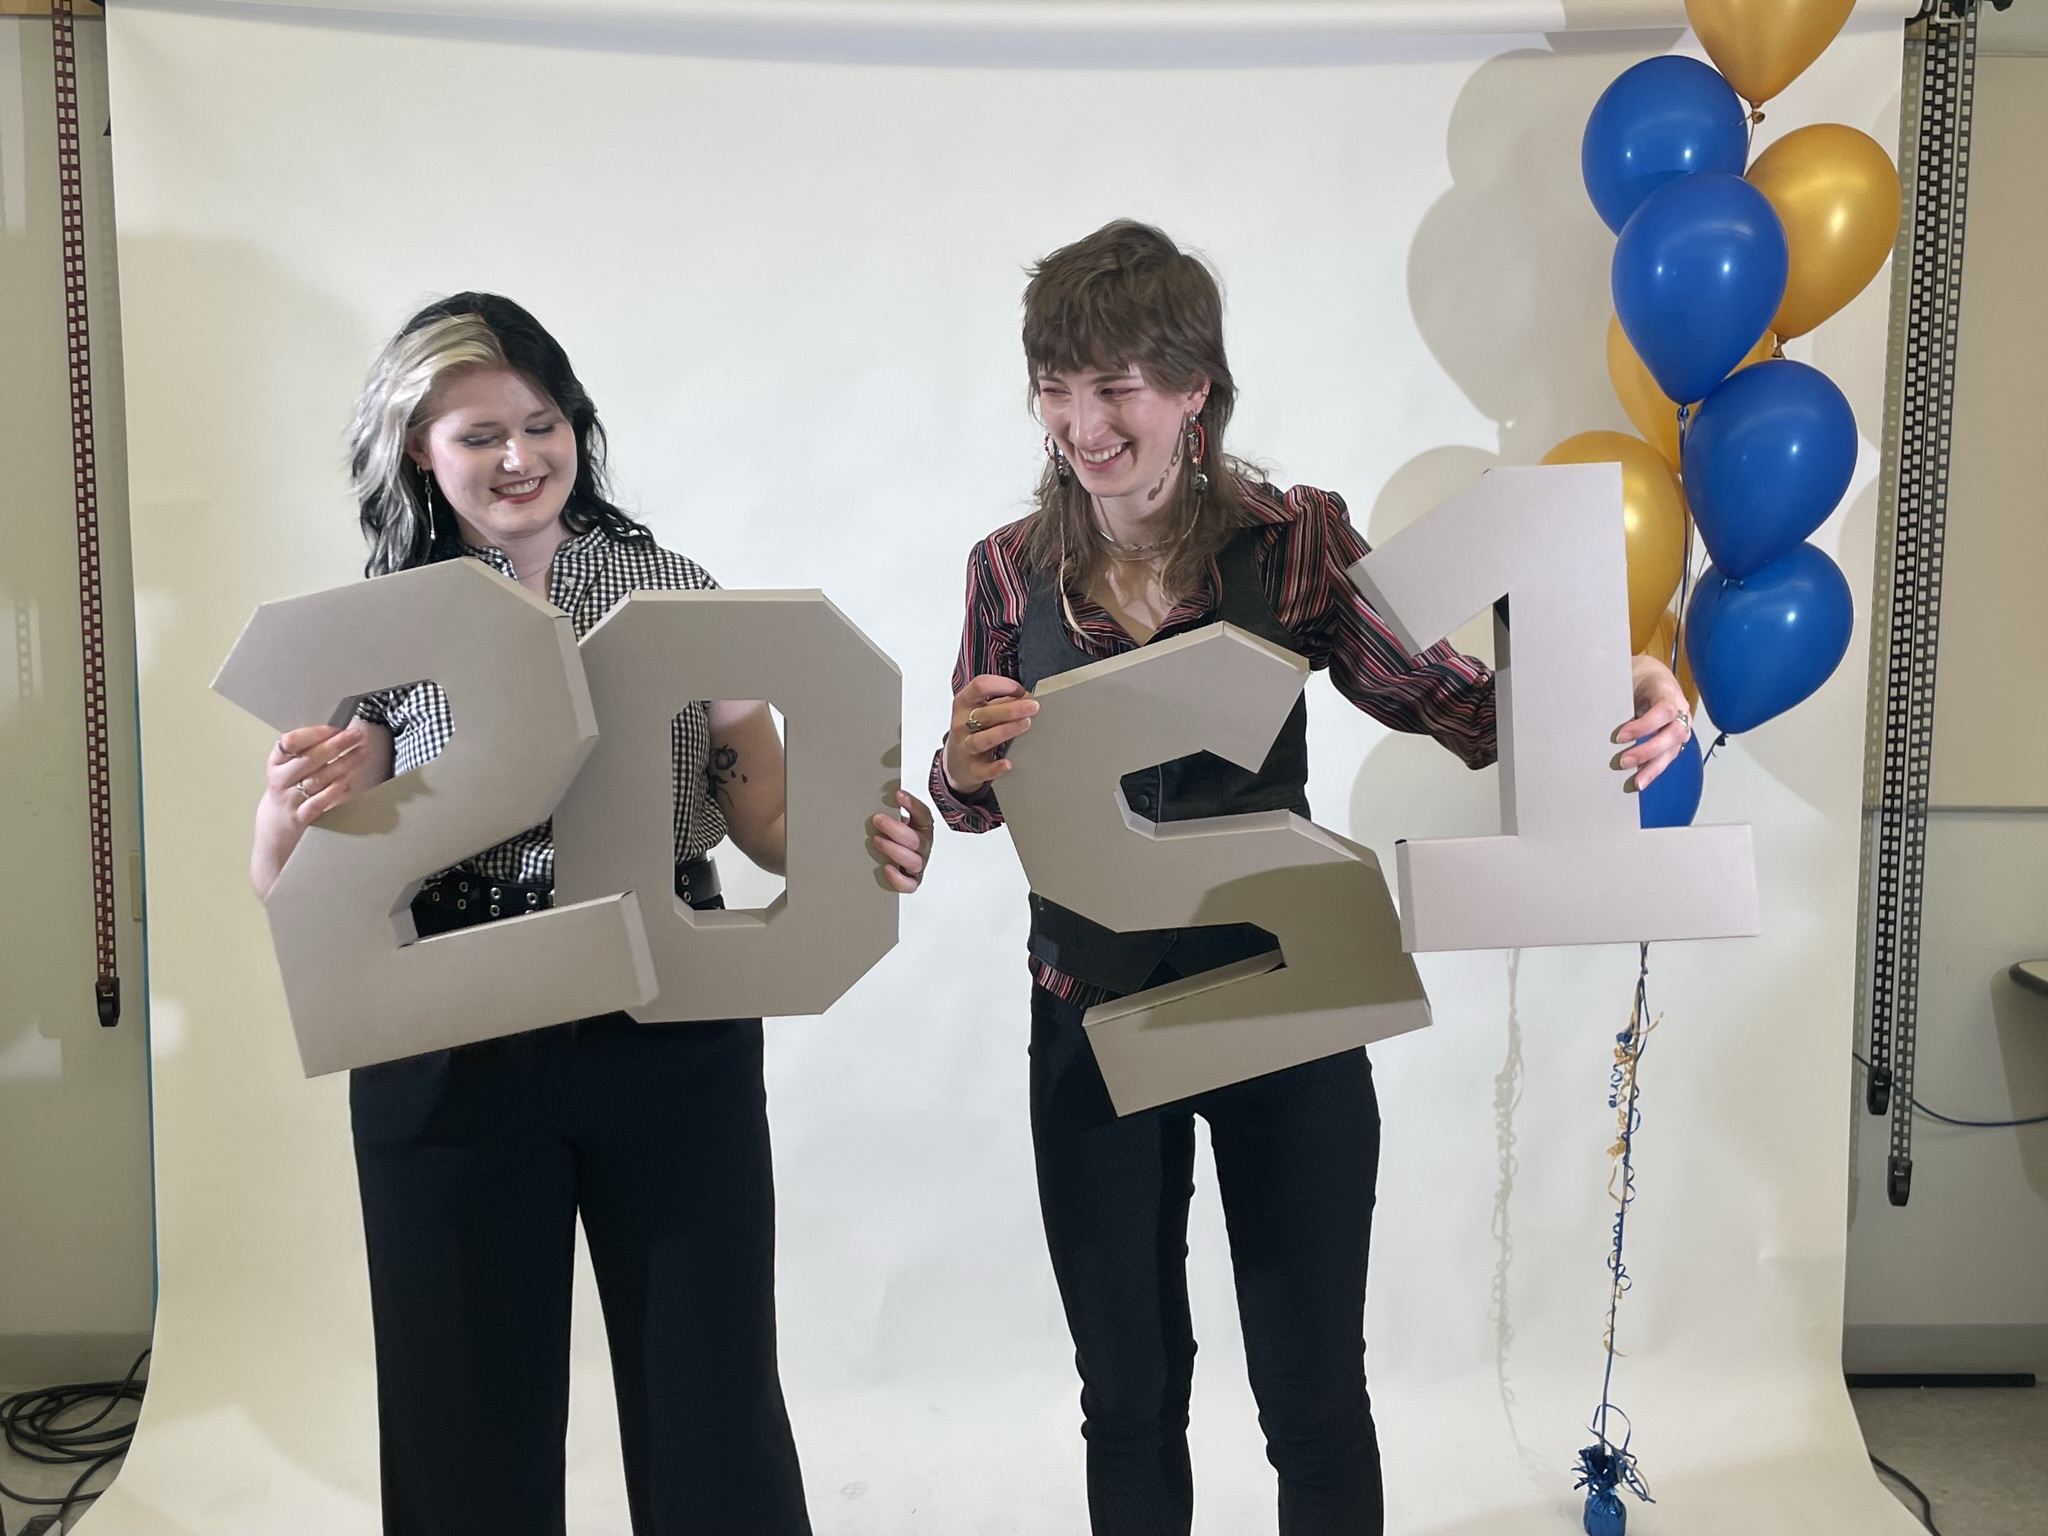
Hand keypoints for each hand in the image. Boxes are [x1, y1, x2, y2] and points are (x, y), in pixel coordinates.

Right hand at [251, 720, 393, 896]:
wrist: (273, 834)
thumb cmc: (286, 797)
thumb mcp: (286, 773)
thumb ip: (304, 756)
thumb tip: (336, 735)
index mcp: (275, 765)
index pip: (290, 742)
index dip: (313, 733)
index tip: (334, 728)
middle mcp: (279, 781)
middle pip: (308, 759)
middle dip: (335, 744)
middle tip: (356, 735)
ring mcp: (289, 800)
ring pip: (317, 779)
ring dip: (342, 764)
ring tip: (361, 753)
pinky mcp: (300, 819)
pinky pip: (317, 803)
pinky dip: (332, 793)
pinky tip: (346, 783)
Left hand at [870, 790, 934, 893]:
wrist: (896, 853)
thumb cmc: (894, 833)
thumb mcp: (895, 817)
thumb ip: (891, 808)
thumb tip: (881, 796)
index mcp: (923, 827)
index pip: (923, 815)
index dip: (912, 805)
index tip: (898, 795)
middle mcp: (923, 846)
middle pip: (916, 840)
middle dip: (895, 829)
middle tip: (877, 820)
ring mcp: (918, 864)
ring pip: (913, 861)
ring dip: (893, 850)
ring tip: (877, 841)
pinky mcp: (912, 880)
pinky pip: (910, 884)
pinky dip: (898, 878)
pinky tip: (886, 868)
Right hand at [943, 674, 1035, 795]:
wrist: (956, 763)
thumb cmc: (973, 730)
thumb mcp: (981, 710)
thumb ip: (1002, 702)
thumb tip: (1027, 697)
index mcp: (964, 703)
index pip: (980, 686)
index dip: (1002, 685)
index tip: (1020, 690)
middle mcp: (962, 724)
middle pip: (984, 714)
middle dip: (1011, 709)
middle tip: (1033, 707)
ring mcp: (965, 747)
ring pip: (982, 739)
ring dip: (1005, 731)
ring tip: (1025, 724)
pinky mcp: (972, 769)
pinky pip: (983, 769)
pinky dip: (995, 767)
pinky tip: (1007, 763)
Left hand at [1612, 653, 1690, 792]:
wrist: (1654, 677)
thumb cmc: (1638, 679)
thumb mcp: (1629, 680)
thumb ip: (1620, 697)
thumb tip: (1596, 715)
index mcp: (1668, 692)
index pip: (1664, 711)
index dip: (1643, 726)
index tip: (1620, 736)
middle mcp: (1681, 711)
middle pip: (1673, 735)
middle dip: (1648, 751)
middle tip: (1623, 761)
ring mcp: (1681, 726)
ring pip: (1673, 750)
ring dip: (1653, 767)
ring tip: (1637, 782)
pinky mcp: (1675, 740)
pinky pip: (1667, 756)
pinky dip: (1653, 769)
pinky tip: (1641, 780)